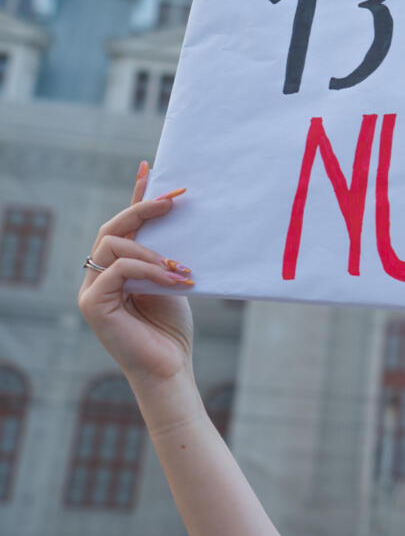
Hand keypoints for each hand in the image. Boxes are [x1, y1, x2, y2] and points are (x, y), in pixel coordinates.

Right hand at [78, 163, 194, 384]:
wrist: (170, 369)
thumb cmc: (172, 329)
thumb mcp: (171, 280)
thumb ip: (164, 254)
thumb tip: (175, 216)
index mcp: (116, 267)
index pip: (123, 224)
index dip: (136, 195)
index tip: (152, 166)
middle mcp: (98, 275)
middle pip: (114, 228)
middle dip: (144, 208)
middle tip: (175, 201)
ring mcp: (91, 289)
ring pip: (113, 244)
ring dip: (152, 251)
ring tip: (181, 268)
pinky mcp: (92, 304)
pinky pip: (117, 269)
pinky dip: (148, 270)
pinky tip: (174, 279)